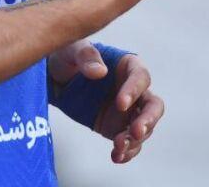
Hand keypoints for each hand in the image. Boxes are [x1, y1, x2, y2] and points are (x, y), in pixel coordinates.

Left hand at [47, 41, 162, 164]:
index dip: (134, 91)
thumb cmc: (67, 57)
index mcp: (127, 65)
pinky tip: (117, 157)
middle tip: (136, 131)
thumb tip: (100, 72)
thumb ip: (86, 57)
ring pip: (144, 127)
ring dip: (134, 140)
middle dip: (148, 120)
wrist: (55, 79)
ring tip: (118, 147)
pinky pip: (129, 142)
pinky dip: (126, 152)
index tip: (120, 104)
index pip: (141, 77)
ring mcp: (128, 111)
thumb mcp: (72, 51)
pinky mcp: (116, 127)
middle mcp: (133, 89)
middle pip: (153, 105)